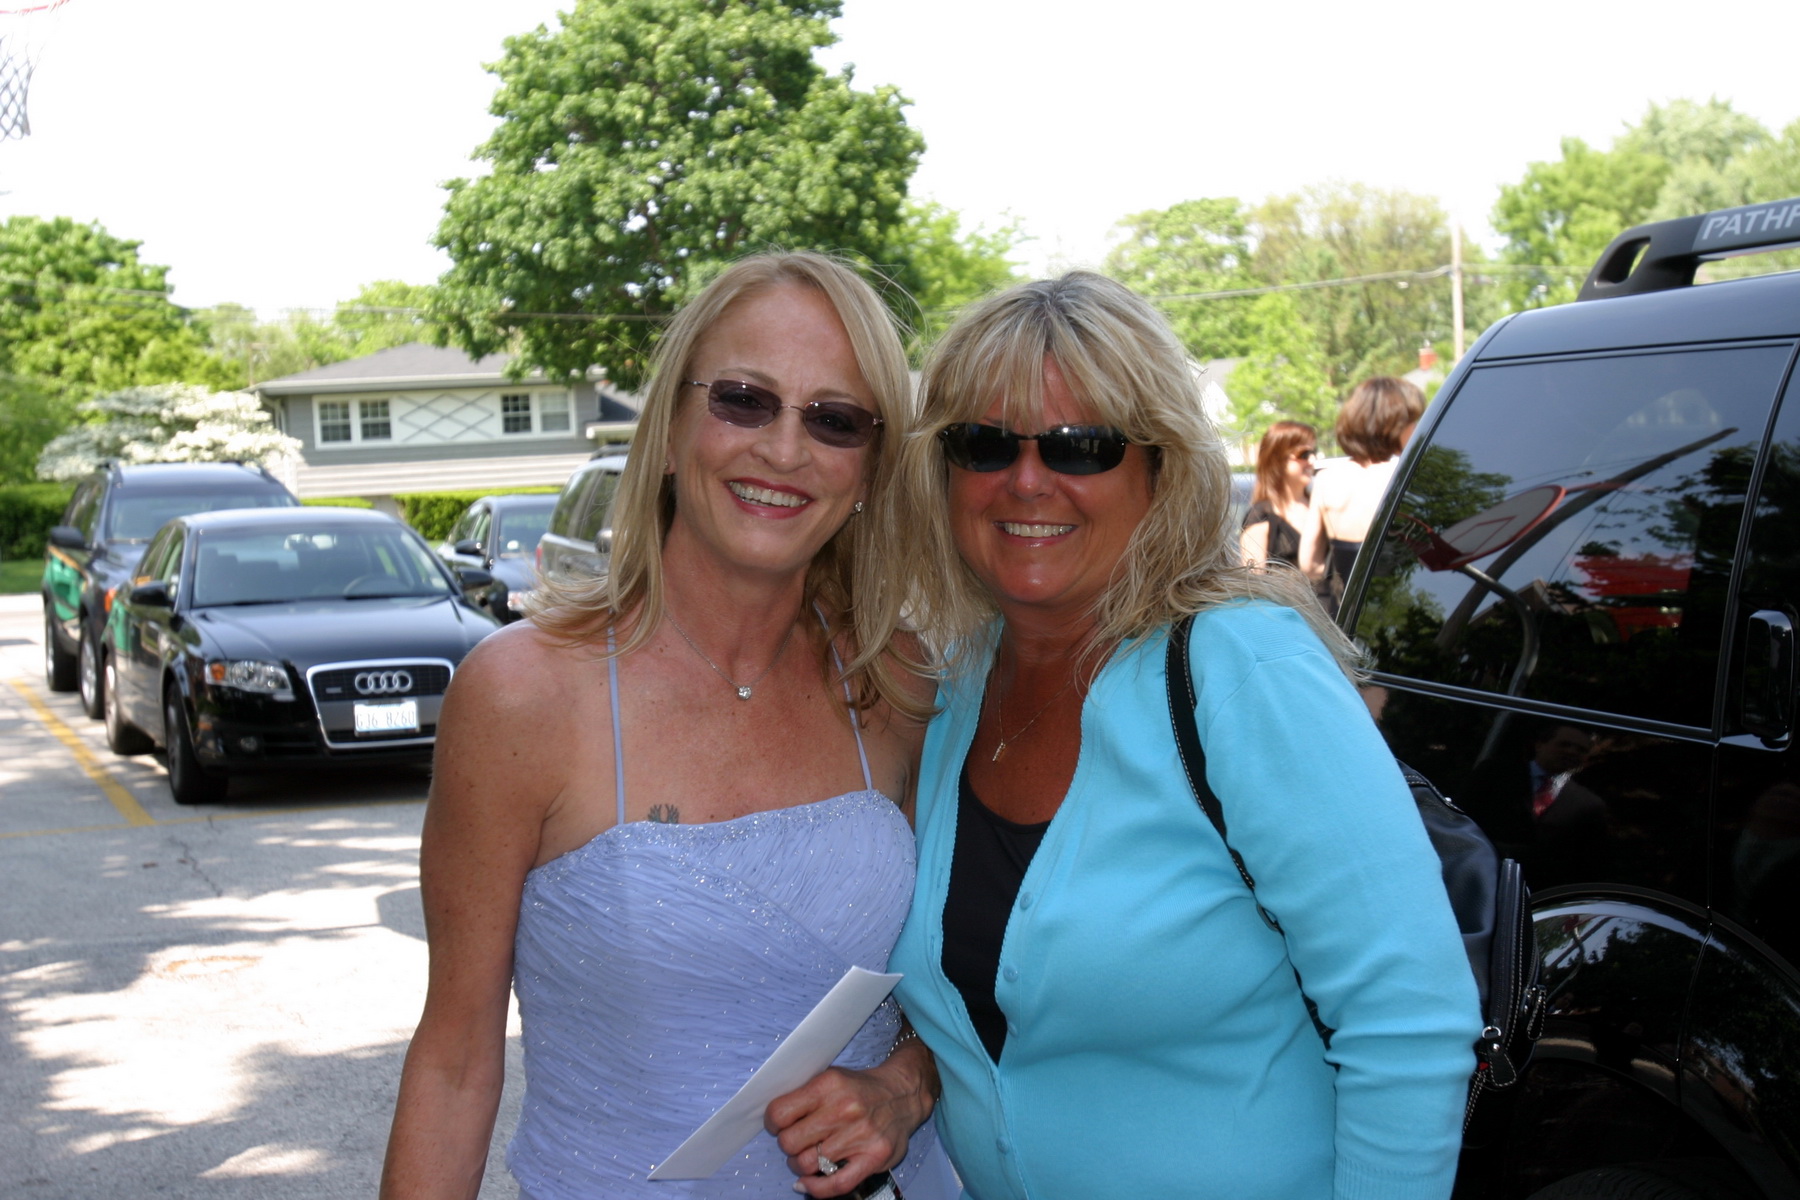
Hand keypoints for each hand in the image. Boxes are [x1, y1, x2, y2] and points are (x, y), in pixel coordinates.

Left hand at [765, 1042, 935, 1198]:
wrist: (903, 1094)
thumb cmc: (861, 1089)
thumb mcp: (831, 1077)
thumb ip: (804, 1095)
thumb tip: (773, 1120)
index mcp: (829, 1085)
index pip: (780, 1113)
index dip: (772, 1123)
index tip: (777, 1126)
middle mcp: (844, 1109)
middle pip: (790, 1142)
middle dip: (788, 1146)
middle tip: (797, 1142)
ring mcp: (860, 1136)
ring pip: (807, 1164)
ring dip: (801, 1165)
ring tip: (808, 1157)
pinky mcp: (873, 1158)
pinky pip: (835, 1184)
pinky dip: (815, 1188)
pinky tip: (808, 1183)